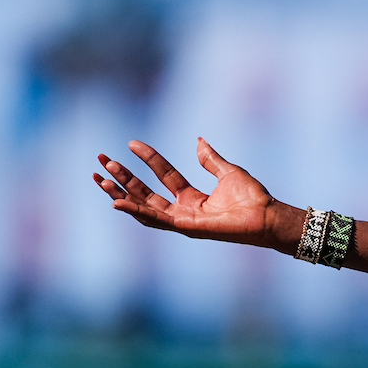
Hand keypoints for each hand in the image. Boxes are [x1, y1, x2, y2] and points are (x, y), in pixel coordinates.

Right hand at [92, 138, 289, 246]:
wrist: (267, 215)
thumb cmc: (254, 198)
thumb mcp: (228, 172)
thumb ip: (210, 158)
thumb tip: (198, 139)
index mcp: (192, 198)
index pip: (163, 175)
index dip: (148, 159)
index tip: (131, 143)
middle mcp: (183, 211)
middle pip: (145, 193)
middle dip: (123, 178)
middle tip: (102, 160)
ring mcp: (182, 221)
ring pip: (143, 207)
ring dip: (120, 193)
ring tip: (100, 178)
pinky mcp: (185, 228)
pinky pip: (156, 219)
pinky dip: (135, 210)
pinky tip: (117, 200)